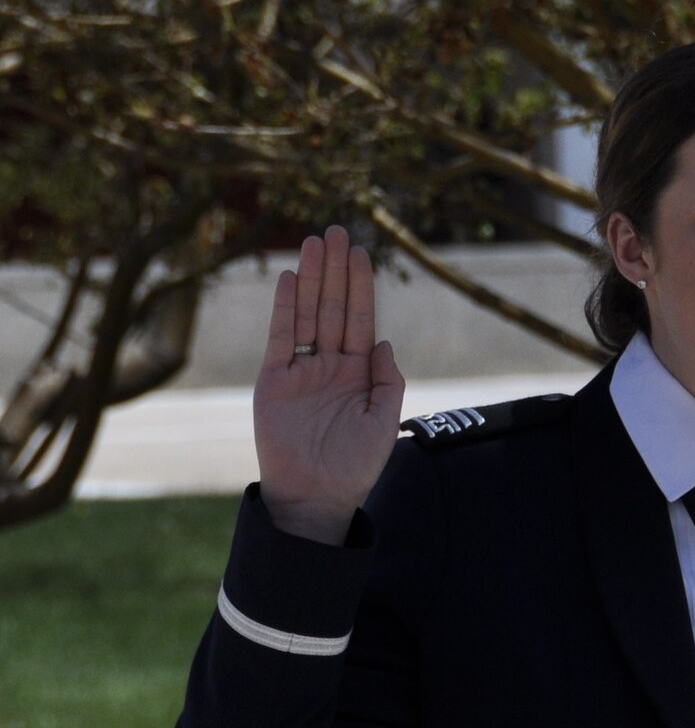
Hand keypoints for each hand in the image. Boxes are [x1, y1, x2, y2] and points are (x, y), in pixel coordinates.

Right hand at [253, 225, 405, 543]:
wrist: (317, 497)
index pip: (360, 319)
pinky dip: (286, 309)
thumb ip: (387, 380)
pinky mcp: (274, 382)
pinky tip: (291, 279)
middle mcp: (329, 366)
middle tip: (336, 230)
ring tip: (315, 241)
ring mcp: (301, 371)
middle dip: (336, 270)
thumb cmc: (355, 465)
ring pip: (308, 315)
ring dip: (312, 278)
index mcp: (357, 373)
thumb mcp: (384, 420)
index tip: (362, 252)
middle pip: (334, 307)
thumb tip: (383, 340)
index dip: (361, 286)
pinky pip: (281, 339)